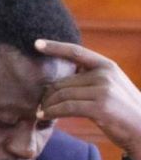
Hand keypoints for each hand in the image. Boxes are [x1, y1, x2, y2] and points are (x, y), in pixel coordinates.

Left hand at [36, 39, 140, 158]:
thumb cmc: (123, 110)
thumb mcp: (112, 86)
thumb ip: (93, 78)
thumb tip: (62, 80)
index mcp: (107, 66)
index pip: (76, 52)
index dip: (55, 47)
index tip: (36, 43)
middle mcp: (105, 74)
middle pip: (62, 81)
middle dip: (48, 94)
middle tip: (39, 104)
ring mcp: (103, 90)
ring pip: (62, 94)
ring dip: (47, 105)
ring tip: (40, 111)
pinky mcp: (100, 107)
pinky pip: (66, 107)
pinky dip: (51, 112)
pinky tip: (43, 116)